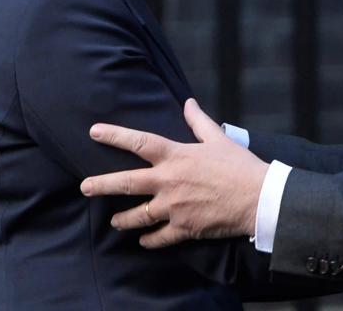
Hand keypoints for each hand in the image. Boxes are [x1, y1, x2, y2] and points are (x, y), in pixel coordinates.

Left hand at [79, 99, 269, 247]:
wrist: (258, 198)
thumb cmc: (240, 166)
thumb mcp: (219, 139)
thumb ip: (199, 121)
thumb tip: (188, 102)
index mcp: (177, 156)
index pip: (139, 142)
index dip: (114, 136)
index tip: (94, 132)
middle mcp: (169, 182)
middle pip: (127, 183)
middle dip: (101, 185)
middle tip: (84, 187)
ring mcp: (174, 207)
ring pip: (138, 216)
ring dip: (123, 219)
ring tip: (114, 221)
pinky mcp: (184, 228)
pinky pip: (159, 238)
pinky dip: (149, 240)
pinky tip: (143, 241)